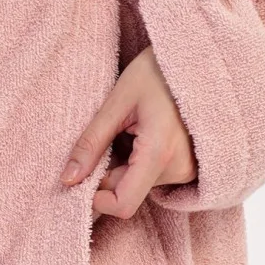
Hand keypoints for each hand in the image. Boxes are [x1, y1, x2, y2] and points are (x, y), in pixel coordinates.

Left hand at [61, 45, 196, 218]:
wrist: (196, 59)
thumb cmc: (156, 72)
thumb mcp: (118, 101)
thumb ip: (91, 142)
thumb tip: (67, 179)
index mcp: (159, 152)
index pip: (123, 204)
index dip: (96, 199)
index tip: (82, 175)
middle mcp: (179, 168)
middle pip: (128, 192)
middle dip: (107, 174)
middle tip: (106, 138)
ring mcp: (188, 170)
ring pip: (138, 185)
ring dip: (123, 166)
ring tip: (130, 130)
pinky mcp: (191, 168)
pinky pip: (153, 177)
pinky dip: (139, 163)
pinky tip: (143, 134)